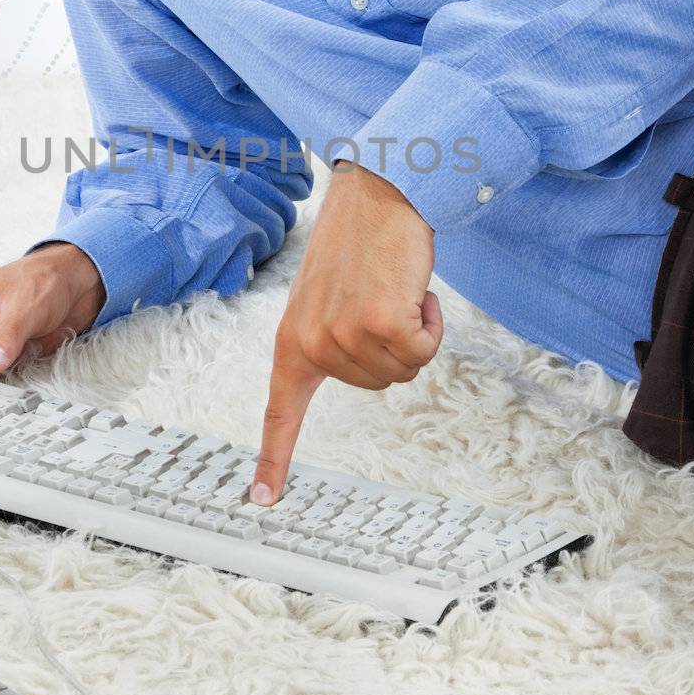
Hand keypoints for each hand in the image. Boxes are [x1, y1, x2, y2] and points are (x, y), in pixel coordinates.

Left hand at [251, 163, 442, 502]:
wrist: (376, 193)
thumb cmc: (359, 242)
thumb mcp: (327, 298)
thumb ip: (332, 337)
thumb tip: (364, 363)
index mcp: (292, 342)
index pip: (280, 413)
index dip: (273, 459)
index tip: (262, 500)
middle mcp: (313, 346)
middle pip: (377, 385)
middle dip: (393, 344)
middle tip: (380, 296)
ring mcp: (344, 339)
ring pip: (404, 371)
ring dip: (413, 329)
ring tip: (393, 286)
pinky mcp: (381, 326)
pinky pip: (424, 352)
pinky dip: (431, 321)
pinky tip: (412, 287)